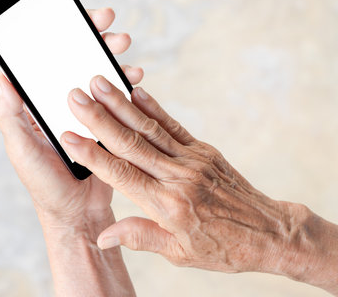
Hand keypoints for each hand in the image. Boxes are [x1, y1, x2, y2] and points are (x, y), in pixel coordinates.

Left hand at [0, 8, 143, 229]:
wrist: (76, 213)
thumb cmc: (44, 183)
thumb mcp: (21, 149)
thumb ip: (10, 115)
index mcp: (41, 104)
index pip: (52, 62)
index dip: (66, 37)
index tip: (81, 20)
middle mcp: (64, 104)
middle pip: (81, 63)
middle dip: (99, 43)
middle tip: (114, 33)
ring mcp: (87, 114)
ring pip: (102, 79)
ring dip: (117, 65)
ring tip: (130, 61)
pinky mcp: (108, 127)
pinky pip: (118, 102)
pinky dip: (127, 89)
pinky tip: (135, 82)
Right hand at [59, 76, 300, 273]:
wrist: (269, 232)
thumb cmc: (224, 247)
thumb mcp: (180, 254)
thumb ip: (141, 237)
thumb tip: (105, 235)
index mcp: (168, 206)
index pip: (121, 175)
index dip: (93, 155)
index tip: (68, 136)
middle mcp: (179, 177)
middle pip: (131, 144)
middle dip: (100, 118)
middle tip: (76, 96)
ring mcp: (193, 160)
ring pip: (150, 128)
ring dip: (122, 105)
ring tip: (100, 83)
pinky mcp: (204, 151)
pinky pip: (174, 126)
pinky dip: (154, 108)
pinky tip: (136, 92)